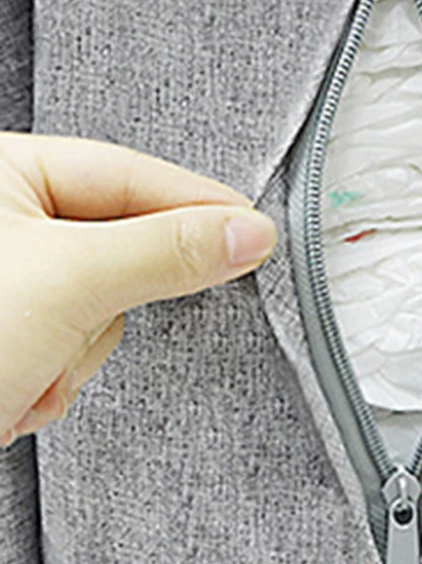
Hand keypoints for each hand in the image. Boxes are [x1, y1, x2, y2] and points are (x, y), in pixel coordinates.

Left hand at [0, 133, 276, 446]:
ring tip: (22, 370)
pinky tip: (12, 389)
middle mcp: (4, 223)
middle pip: (119, 250)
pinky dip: (52, 378)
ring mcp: (8, 283)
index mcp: (3, 173)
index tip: (254, 233)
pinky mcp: (10, 333)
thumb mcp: (68, 282)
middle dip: (103, 307)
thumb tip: (245, 233)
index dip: (198, 205)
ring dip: (71, 355)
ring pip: (97, 310)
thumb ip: (167, 251)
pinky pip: (72, 346)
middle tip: (81, 323)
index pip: (130, 175)